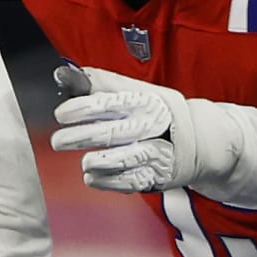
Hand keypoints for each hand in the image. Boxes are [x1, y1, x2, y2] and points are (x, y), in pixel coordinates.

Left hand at [50, 64, 242, 192]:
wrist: (199, 140)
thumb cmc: (158, 112)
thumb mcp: (136, 91)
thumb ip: (100, 84)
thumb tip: (63, 74)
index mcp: (143, 101)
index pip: (108, 103)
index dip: (82, 109)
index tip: (61, 115)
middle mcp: (150, 127)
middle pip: (111, 133)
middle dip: (81, 138)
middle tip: (58, 141)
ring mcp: (155, 153)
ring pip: (122, 160)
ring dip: (98, 162)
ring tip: (84, 162)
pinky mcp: (156, 176)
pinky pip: (129, 182)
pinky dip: (108, 181)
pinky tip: (91, 177)